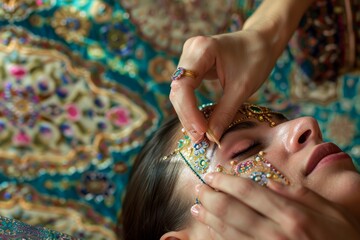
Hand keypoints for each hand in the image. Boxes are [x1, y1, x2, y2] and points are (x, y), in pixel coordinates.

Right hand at [170, 31, 276, 142]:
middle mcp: (189, 50)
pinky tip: (199, 122)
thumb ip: (224, 113)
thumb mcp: (242, 88)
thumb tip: (211, 138)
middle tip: (200, 139)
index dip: (189, 112)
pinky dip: (191, 108)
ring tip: (200, 135)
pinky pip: (186, 90)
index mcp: (201, 49)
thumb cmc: (255, 58)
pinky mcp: (192, 66)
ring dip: (188, 114)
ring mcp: (189, 58)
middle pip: (178, 90)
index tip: (202, 132)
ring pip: (179, 93)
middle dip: (187, 116)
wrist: (262, 41)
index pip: (184, 86)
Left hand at [191, 173, 359, 238]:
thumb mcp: (333, 212)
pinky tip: (210, 231)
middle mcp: (275, 233)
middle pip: (231, 210)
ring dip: (208, 218)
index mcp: (292, 215)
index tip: (212, 174)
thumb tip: (271, 183)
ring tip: (196, 207)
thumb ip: (301, 195)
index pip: (249, 191)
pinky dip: (218, 238)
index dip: (226, 181)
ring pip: (227, 231)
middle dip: (210, 196)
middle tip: (199, 188)